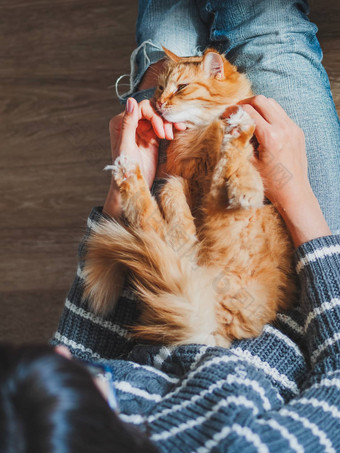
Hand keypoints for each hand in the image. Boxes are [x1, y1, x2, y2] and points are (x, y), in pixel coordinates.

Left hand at [104, 98, 184, 216]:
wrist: (134, 184)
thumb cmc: (126, 168)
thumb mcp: (126, 145)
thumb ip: (128, 123)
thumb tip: (131, 101)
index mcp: (121, 123)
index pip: (141, 108)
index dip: (154, 116)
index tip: (161, 132)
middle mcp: (131, 123)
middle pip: (152, 110)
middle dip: (163, 120)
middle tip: (168, 135)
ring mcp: (143, 130)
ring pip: (159, 117)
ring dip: (169, 123)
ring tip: (173, 135)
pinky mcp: (152, 137)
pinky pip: (163, 126)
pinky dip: (171, 127)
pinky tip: (179, 130)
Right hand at [239, 96, 330, 245]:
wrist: (294, 192)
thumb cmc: (271, 182)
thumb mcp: (250, 163)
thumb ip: (240, 142)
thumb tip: (231, 127)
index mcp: (270, 136)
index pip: (249, 111)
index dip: (234, 111)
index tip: (226, 115)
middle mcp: (284, 128)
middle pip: (261, 101)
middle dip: (246, 103)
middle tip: (237, 112)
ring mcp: (293, 128)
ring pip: (273, 104)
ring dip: (259, 107)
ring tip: (249, 117)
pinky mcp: (297, 131)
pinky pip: (281, 114)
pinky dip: (269, 115)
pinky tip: (262, 126)